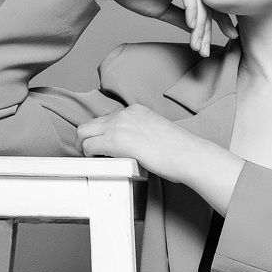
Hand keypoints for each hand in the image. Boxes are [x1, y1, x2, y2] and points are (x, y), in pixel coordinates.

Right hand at [67, 0, 237, 56]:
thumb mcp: (162, 10)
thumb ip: (181, 17)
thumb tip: (196, 30)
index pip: (209, 2)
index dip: (220, 20)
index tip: (227, 38)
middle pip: (209, 2)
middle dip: (212, 28)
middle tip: (208, 50)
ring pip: (200, 1)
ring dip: (199, 26)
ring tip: (197, 45)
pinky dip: (191, 11)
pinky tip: (192, 27)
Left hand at [76, 103, 198, 181]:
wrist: (187, 154)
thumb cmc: (178, 150)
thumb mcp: (155, 132)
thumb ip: (138, 133)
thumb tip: (130, 146)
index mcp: (135, 110)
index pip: (106, 118)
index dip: (101, 133)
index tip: (101, 144)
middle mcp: (124, 114)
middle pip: (90, 123)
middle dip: (86, 138)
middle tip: (89, 152)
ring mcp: (118, 125)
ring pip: (84, 132)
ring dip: (84, 146)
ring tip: (90, 158)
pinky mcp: (114, 140)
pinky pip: (89, 145)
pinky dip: (88, 154)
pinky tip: (95, 161)